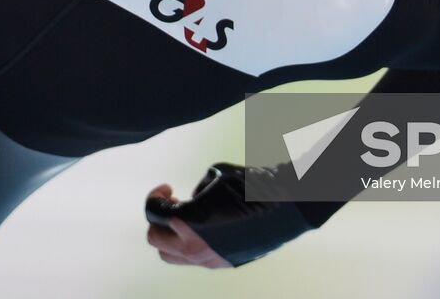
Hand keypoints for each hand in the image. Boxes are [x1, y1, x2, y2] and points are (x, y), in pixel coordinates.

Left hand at [144, 162, 314, 267]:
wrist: (286, 206)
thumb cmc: (252, 184)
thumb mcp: (215, 176)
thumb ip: (195, 193)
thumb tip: (190, 203)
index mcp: (188, 222)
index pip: (153, 214)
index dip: (155, 196)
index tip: (167, 187)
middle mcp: (194, 246)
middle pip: (155, 239)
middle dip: (158, 220)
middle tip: (173, 202)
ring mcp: (210, 259)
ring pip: (171, 256)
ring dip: (171, 237)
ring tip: (186, 217)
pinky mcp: (224, 263)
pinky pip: (195, 258)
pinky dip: (192, 243)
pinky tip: (207, 225)